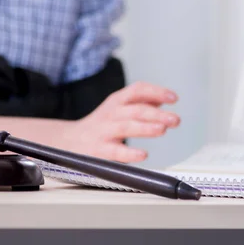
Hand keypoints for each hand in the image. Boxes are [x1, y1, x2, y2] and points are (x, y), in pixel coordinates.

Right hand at [64, 82, 179, 162]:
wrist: (67, 141)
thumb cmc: (100, 125)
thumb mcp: (118, 109)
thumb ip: (140, 104)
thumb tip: (164, 100)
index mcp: (117, 101)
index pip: (138, 90)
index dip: (157, 92)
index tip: (173, 98)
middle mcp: (111, 113)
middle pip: (136, 109)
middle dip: (157, 114)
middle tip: (175, 120)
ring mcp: (104, 131)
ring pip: (126, 127)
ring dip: (146, 128)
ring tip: (162, 130)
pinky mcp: (98, 150)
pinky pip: (115, 152)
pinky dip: (129, 154)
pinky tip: (143, 155)